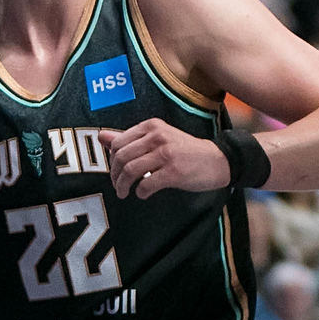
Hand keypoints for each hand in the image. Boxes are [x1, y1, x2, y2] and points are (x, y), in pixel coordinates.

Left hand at [100, 117, 230, 197]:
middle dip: (115, 176)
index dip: (112, 160)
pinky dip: (140, 193)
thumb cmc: (185, 150)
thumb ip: (129, 138)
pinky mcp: (174, 172)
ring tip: (125, 193)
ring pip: (131, 171)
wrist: (217, 160)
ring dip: (123, 186)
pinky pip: (146, 184)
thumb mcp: (158, 138)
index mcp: (152, 126)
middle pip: (122, 158)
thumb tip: (100, 136)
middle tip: (118, 186)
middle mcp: (158, 136)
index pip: (118, 143)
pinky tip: (144, 194)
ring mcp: (167, 154)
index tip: (117, 171)